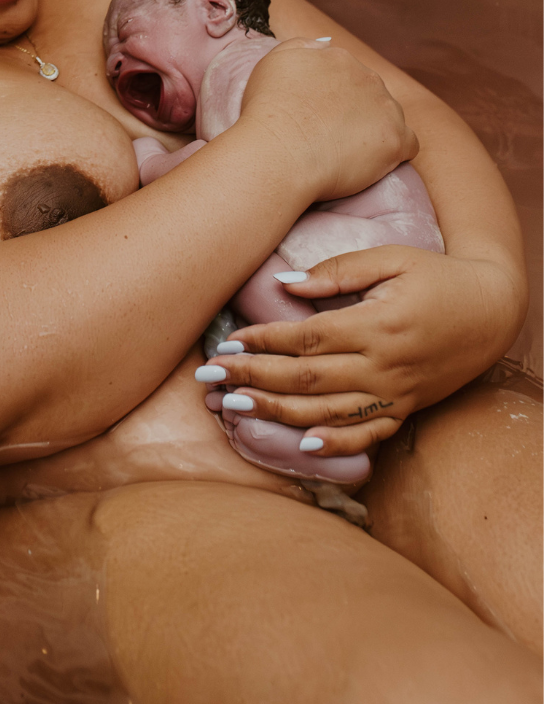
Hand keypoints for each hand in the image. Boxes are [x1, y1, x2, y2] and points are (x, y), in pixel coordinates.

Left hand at [206, 244, 524, 456]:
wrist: (492, 311)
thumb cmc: (437, 276)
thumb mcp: (391, 258)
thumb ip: (338, 272)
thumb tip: (285, 285)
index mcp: (377, 325)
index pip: (307, 339)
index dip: (263, 342)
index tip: (227, 341)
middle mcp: (384, 366)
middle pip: (307, 380)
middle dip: (254, 378)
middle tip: (211, 378)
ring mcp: (395, 393)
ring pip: (327, 413)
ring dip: (277, 412)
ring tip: (235, 406)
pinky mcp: (405, 409)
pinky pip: (366, 435)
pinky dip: (334, 445)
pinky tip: (300, 444)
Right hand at [240, 40, 417, 202]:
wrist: (279, 152)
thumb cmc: (267, 112)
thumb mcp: (275, 62)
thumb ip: (302, 46)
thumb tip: (326, 44)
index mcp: (339, 59)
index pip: (347, 74)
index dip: (334, 97)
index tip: (319, 115)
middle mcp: (367, 77)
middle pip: (371, 94)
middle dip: (357, 112)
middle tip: (330, 136)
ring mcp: (385, 107)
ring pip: (391, 117)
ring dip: (376, 131)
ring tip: (348, 153)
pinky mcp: (396, 139)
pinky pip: (408, 145)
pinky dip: (393, 154)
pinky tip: (372, 163)